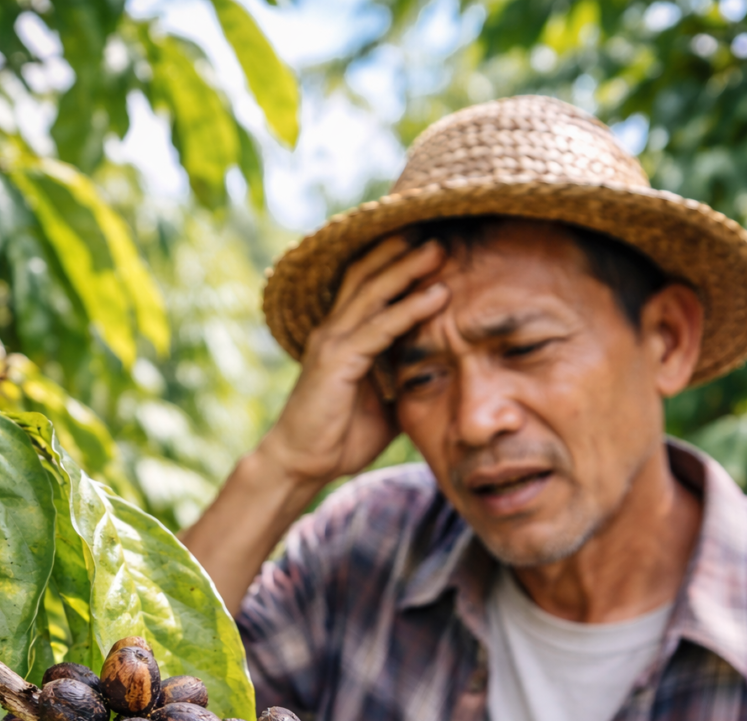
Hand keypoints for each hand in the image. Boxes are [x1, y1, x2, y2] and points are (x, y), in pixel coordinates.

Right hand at [258, 235, 448, 485]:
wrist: (302, 464)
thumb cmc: (341, 437)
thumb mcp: (386, 404)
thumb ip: (406, 381)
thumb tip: (444, 379)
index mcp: (345, 335)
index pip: (370, 284)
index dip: (397, 260)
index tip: (433, 243)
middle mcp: (336, 329)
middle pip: (370, 275)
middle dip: (404, 250)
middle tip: (442, 229)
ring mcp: (334, 342)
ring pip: (375, 292)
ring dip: (409, 268)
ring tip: (441, 249)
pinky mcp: (337, 361)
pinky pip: (380, 328)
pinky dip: (410, 310)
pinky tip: (437, 296)